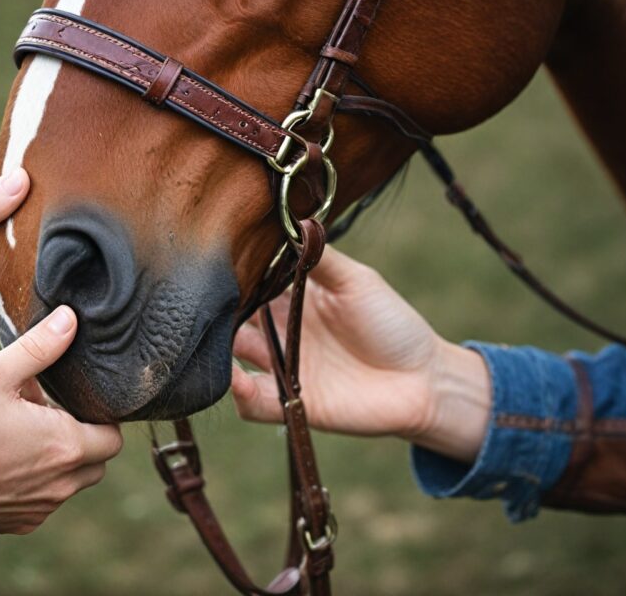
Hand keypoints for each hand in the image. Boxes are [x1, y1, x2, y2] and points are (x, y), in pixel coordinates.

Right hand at [0, 305, 123, 537]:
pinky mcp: (11, 524)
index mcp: (64, 447)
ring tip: (19, 430)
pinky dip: (34, 480)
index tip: (75, 399)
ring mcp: (35, 509)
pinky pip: (40, 501)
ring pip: (69, 483)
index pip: (112, 436)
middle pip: (96, 461)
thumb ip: (39, 348)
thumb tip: (70, 321)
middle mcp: (58, 485)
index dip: (100, 415)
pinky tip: (0, 456)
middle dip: (83, 436)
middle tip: (47, 410)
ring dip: (57, 458)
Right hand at [231, 247, 490, 462]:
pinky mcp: (291, 403)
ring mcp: (283, 368)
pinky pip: (253, 402)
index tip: (214, 264)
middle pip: (234, 320)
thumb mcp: (356, 281)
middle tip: (202, 302)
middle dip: (217, 312)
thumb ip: (319, 258)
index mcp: (292, 300)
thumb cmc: (392, 324)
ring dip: (217, 352)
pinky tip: (235, 378)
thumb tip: (289, 222)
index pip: (250, 285)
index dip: (233, 276)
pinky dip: (238, 393)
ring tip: (208, 339)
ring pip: (233, 359)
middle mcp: (281, 333)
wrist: (423, 379)